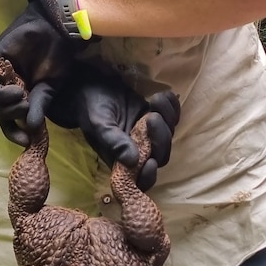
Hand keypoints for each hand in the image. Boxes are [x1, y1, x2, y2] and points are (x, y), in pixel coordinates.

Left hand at [0, 0, 77, 145]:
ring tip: (23, 99)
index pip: (9, 119)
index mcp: (19, 95)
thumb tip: (32, 129)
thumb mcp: (49, 88)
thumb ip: (39, 107)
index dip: (14, 132)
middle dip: (11, 118)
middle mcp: (6, 87)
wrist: (54, 32)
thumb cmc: (56, 58)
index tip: (25, 141)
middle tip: (26, 110)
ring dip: (6, 107)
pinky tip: (17, 91)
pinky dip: (0, 95)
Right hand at [47, 65, 180, 190]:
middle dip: (161, 138)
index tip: (150, 161)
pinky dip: (172, 106)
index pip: (141, 179)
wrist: (93, 87)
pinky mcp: (156, 118)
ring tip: (154, 100)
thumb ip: (114, 142)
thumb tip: (132, 161)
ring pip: (169, 135)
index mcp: (122, 161)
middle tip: (151, 117)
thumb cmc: (92, 109)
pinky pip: (173, 117)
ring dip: (167, 118)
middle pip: (161, 155)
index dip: (149, 176)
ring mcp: (150, 135)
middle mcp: (139, 151)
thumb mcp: (99, 125)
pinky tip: (163, 95)